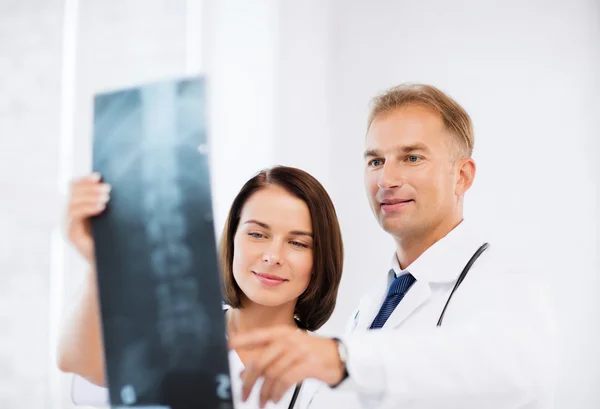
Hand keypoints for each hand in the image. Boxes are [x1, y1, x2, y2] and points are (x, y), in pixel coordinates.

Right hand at [66, 173, 110, 263]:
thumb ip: (107, 203)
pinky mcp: (71, 235)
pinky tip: (101, 207)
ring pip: (73, 204)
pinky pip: (75, 216)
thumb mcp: (110, 218)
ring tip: (106, 197)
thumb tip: (115, 186)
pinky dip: (88, 209)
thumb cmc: (112, 238)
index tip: (98, 175)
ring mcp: (69, 225)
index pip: (74, 187)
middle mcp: (70, 215)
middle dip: (90, 188)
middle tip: (108, 189)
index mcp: (78, 207)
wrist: (109, 263)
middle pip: (73, 193)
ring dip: (90, 197)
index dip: (84, 180)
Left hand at [229, 327, 343, 407]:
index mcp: (281, 333)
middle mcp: (288, 340)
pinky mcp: (307, 364)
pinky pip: (285, 381)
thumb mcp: (289, 350)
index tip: (226, 347)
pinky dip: (277, 393)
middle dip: (249, 381)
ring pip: (271, 374)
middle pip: (260, 361)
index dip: (240, 341)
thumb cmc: (311, 354)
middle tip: (243, 393)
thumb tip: (244, 374)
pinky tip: (275, 399)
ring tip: (261, 402)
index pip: (256, 336)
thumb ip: (268, 359)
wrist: (339, 357)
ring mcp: (298, 351)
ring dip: (263, 392)